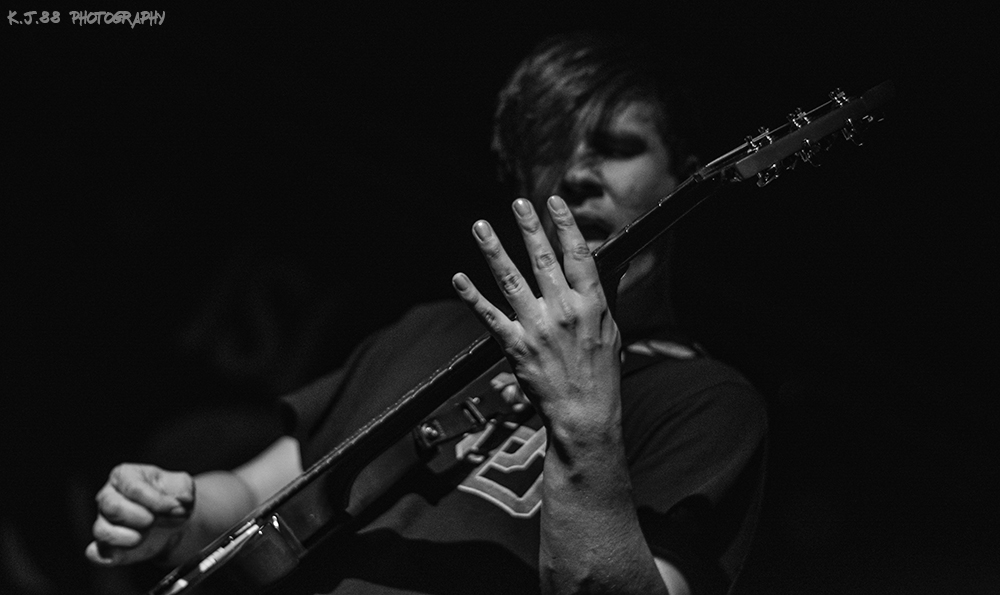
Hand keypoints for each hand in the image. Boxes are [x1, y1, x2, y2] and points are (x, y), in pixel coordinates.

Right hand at [85, 463, 194, 565]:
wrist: (172, 520)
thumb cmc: (172, 497)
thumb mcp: (182, 485)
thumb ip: (182, 489)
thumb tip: (180, 501)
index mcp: (124, 475)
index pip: (133, 487)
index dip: (156, 501)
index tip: (175, 507)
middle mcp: (108, 496)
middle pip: (112, 507)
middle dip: (141, 517)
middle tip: (156, 520)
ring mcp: (104, 521)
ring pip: (102, 530)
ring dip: (129, 536)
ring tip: (146, 534)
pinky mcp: (105, 545)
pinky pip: (96, 552)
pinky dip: (108, 555)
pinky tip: (122, 553)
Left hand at [453, 196, 621, 430]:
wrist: (584, 415)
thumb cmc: (601, 374)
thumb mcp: (612, 330)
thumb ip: (605, 295)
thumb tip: (611, 265)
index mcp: (591, 304)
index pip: (578, 254)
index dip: (565, 225)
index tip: (554, 202)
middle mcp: (564, 311)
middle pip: (543, 259)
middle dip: (529, 227)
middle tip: (517, 202)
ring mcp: (537, 328)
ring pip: (511, 279)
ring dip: (493, 250)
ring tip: (481, 226)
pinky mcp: (515, 347)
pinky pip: (489, 316)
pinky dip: (472, 296)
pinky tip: (459, 278)